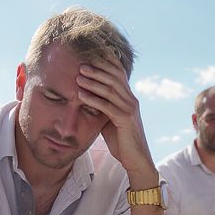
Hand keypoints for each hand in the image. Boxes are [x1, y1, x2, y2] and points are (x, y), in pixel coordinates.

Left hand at [75, 57, 154, 182]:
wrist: (136, 160)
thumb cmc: (122, 140)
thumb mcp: (110, 120)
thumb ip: (103, 107)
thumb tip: (87, 97)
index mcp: (129, 97)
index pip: (119, 73)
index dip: (107, 62)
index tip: (91, 54)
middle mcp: (131, 100)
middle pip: (114, 77)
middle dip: (98, 69)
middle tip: (80, 64)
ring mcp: (130, 109)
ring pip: (110, 90)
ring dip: (93, 82)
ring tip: (78, 76)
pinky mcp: (125, 120)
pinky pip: (107, 106)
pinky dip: (93, 99)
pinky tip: (81, 95)